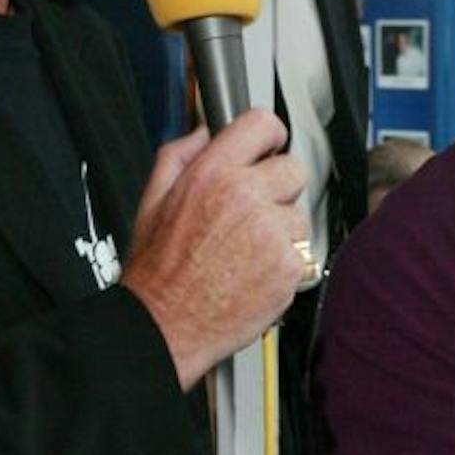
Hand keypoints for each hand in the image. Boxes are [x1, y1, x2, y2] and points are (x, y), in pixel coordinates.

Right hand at [121, 108, 310, 388]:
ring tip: (244, 252)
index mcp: (212, 174)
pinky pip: (302, 251)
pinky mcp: (289, 266)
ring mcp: (271, 232)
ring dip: (281, 230)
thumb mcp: (152, 201)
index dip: (268, 135)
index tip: (268, 147)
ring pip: (299, 214)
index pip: (262, 124)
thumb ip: (180, 156)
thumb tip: (205, 132)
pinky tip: (253, 274)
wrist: (163, 329)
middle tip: (250, 214)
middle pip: (292, 169)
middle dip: (276, 189)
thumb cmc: (157, 272)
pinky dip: (284, 264)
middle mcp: (246, 196)